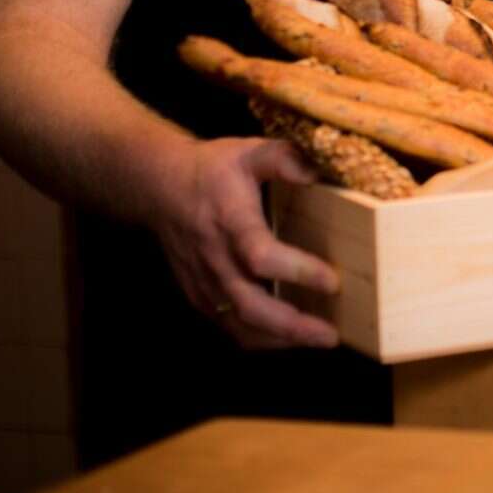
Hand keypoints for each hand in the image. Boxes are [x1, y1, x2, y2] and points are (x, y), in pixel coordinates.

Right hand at [150, 137, 341, 349]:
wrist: (159, 187)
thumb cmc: (213, 169)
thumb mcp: (249, 151)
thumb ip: (284, 159)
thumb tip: (319, 174)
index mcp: (229, 220)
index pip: (261, 255)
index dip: (296, 271)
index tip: (332, 280)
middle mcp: (214, 257)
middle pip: (249, 305)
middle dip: (290, 326)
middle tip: (330, 335)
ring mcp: (203, 281)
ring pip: (238, 324)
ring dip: (279, 339)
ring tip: (318, 340)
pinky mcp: (199, 294)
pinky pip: (228, 326)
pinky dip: (260, 338)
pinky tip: (290, 337)